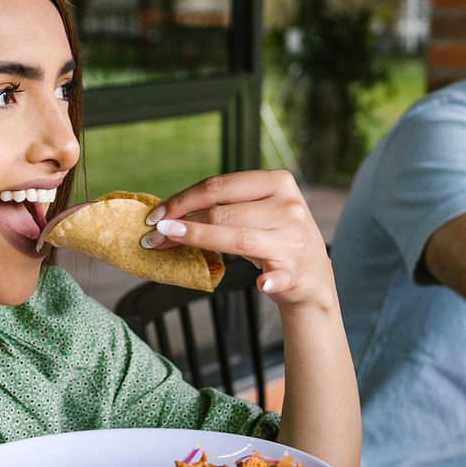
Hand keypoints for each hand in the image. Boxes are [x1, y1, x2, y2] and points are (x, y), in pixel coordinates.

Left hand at [142, 170, 332, 312]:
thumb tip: (169, 212)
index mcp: (277, 182)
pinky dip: (270, 280)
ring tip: (166, 242)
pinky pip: (279, 276)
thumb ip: (223, 205)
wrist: (312, 275)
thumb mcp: (256, 211)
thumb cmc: (272, 238)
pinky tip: (260, 284)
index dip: (182, 199)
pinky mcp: (296, 272)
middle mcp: (288, 207)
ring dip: (198, 240)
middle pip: (222, 212)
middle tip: (153, 236)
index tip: (155, 216)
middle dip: (181, 223)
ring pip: (238, 238)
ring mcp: (294, 240)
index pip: (219, 186)